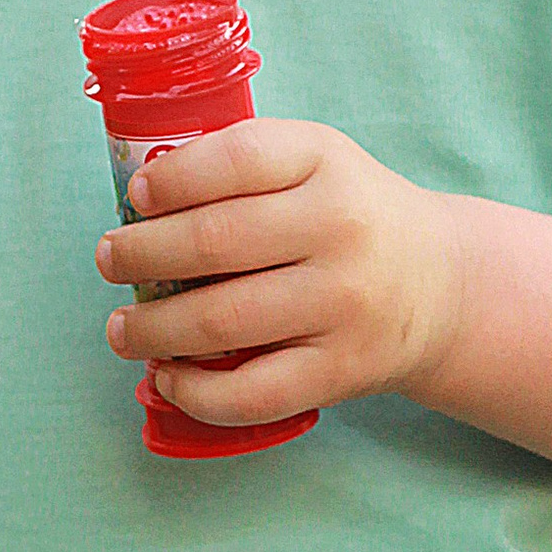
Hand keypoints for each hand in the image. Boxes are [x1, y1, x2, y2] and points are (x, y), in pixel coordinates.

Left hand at [94, 118, 465, 429]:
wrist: (442, 284)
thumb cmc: (351, 215)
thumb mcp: (316, 161)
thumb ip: (242, 165)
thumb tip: (139, 198)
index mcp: (327, 161)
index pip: (236, 159)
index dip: (172, 179)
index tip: (136, 197)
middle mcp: (341, 229)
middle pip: (214, 242)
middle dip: (140, 255)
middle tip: (109, 260)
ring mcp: (344, 304)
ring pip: (221, 321)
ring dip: (151, 328)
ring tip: (122, 327)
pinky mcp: (342, 370)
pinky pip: (251, 392)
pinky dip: (194, 391)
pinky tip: (168, 376)